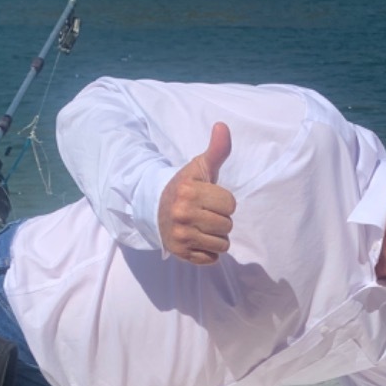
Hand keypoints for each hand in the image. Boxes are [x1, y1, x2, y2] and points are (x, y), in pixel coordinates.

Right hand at [158, 122, 235, 264]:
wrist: (155, 209)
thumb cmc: (185, 187)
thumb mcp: (200, 167)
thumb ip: (216, 150)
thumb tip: (222, 126)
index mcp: (189, 191)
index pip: (230, 204)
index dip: (223, 202)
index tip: (209, 198)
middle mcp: (183, 214)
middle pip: (227, 225)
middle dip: (220, 220)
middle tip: (204, 214)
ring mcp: (181, 236)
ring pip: (222, 244)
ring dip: (216, 237)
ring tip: (201, 227)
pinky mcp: (180, 253)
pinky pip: (211, 259)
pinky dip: (208, 252)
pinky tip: (197, 240)